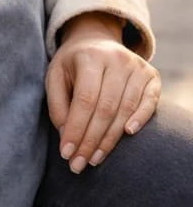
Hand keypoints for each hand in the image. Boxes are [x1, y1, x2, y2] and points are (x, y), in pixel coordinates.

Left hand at [45, 13, 160, 173]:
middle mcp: (116, 59)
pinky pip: (150, 102)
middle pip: (105, 108)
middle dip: (91, 141)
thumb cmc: (72, 65)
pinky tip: (128, 135)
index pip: (84, 100)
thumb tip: (68, 139)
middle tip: (78, 165)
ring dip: (110, 139)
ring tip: (94, 159)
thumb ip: (58, 106)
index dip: (76, 129)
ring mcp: (137, 66)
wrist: (96, 41)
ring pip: (125, 109)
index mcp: (89, 57)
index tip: (66, 153)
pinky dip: (141, 119)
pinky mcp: (152, 75)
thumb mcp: (55, 77)